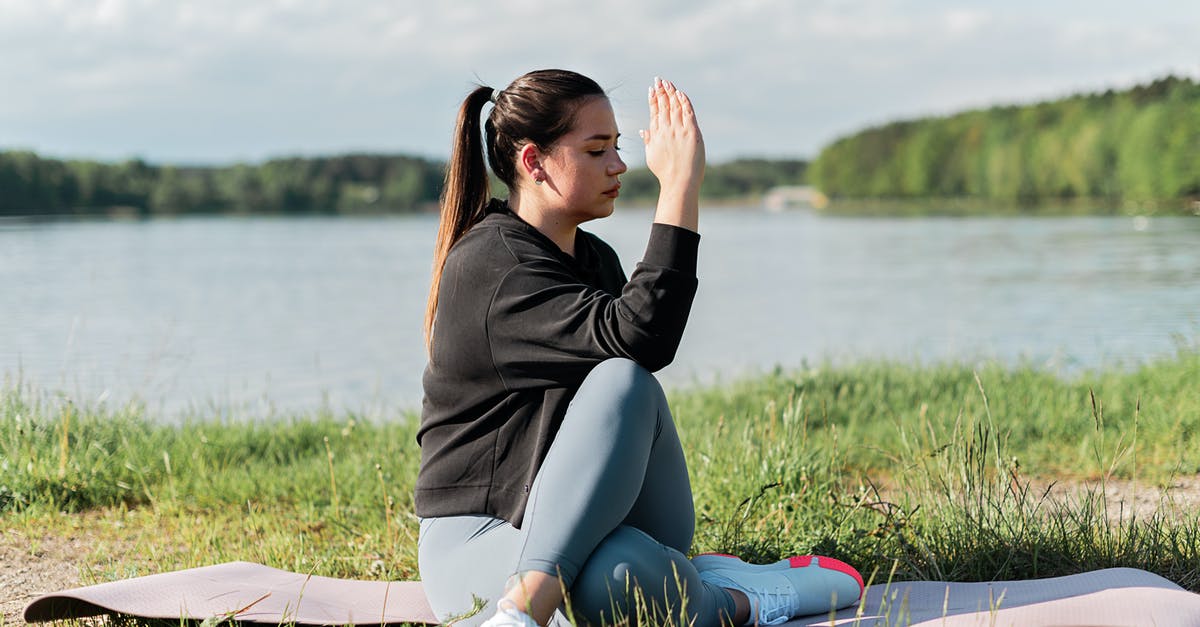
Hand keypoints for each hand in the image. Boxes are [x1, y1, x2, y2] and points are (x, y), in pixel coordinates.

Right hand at [641, 78, 704, 195]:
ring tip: (668, 83)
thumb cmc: (666, 173)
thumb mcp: (652, 156)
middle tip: (659, 80)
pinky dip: (684, 102)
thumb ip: (648, 141)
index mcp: (656, 135)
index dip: (653, 99)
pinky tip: (681, 94)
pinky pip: (688, 113)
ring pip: (675, 107)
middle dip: (661, 91)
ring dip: (671, 93)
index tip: (652, 89)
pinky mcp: (691, 133)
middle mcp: (666, 130)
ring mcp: (678, 131)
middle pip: (663, 106)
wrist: (678, 182)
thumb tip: (643, 130)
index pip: (654, 112)